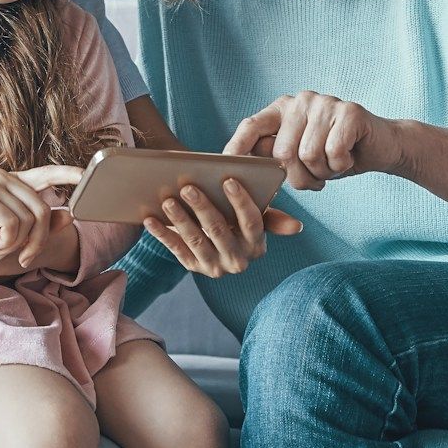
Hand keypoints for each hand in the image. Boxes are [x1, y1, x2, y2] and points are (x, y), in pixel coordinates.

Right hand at [0, 166, 81, 274]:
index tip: (87, 175)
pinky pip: (13, 223)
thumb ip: (43, 227)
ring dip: (18, 244)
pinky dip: (6, 243)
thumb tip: (71, 215)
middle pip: (44, 209)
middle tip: (22, 257)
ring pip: (30, 219)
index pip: (47, 174)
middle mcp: (4, 177)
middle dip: (38, 241)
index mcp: (14, 184)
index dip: (69, 174)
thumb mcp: (17, 239)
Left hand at [142, 177, 301, 278]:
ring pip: (196, 241)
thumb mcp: (256, 219)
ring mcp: (215, 267)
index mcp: (257, 244)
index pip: (252, 222)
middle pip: (219, 230)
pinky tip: (150, 219)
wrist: (216, 241)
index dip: (241, 202)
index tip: (228, 180)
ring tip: (167, 200)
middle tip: (188, 187)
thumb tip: (297, 227)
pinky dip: (162, 234)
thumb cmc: (237, 220)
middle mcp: (238, 260)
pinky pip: (176, 250)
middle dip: (203, 207)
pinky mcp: (193, 268)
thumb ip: (272, 217)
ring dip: (180, 220)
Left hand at [224, 91, 406, 190]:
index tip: (225, 166)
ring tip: (333, 165)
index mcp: (283, 109)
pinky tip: (349, 158)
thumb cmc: (334, 155)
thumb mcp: (300, 156)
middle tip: (316, 179)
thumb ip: (275, 156)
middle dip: (299, 178)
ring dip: (322, 173)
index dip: (237, 146)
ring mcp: (326, 103)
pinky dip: (341, 166)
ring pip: (309, 156)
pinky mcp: (350, 112)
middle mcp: (301, 101)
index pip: (251, 125)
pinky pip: (333, 153)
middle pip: (283, 153)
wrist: (382, 147)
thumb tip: (243, 163)